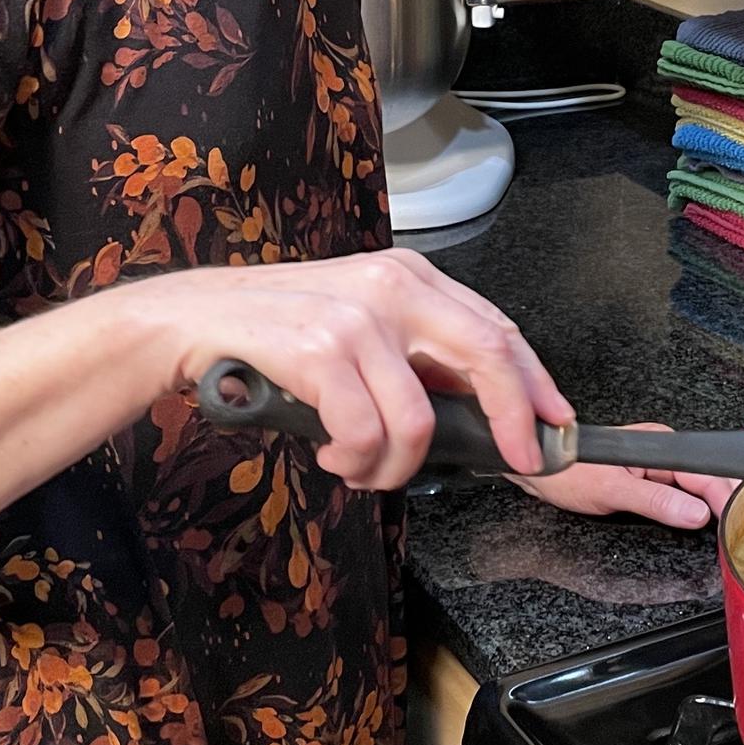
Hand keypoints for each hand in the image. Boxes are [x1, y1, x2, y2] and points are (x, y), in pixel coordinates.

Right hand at [136, 249, 570, 490]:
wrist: (190, 320)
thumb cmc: (276, 333)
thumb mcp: (359, 324)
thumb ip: (417, 353)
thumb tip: (481, 408)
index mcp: (411, 277)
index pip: (498, 330)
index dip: (535, 384)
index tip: (554, 425)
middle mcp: (393, 286)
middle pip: (488, 357)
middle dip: (511, 422)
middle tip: (516, 462)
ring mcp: (357, 317)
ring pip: (419, 421)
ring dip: (395, 466)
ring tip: (363, 468)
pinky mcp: (320, 351)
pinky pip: (366, 434)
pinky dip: (355, 462)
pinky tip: (333, 456)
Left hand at [517, 423, 735, 531]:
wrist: (537, 470)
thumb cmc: (566, 473)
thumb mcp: (612, 491)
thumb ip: (656, 502)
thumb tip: (696, 513)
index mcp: (659, 448)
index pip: (706, 475)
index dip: (726, 500)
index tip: (739, 524)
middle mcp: (661, 455)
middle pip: (706, 482)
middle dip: (725, 504)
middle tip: (739, 535)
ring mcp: (655, 468)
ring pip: (695, 491)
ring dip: (711, 508)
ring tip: (728, 531)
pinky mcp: (647, 482)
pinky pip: (679, 496)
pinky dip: (692, 511)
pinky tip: (700, 525)